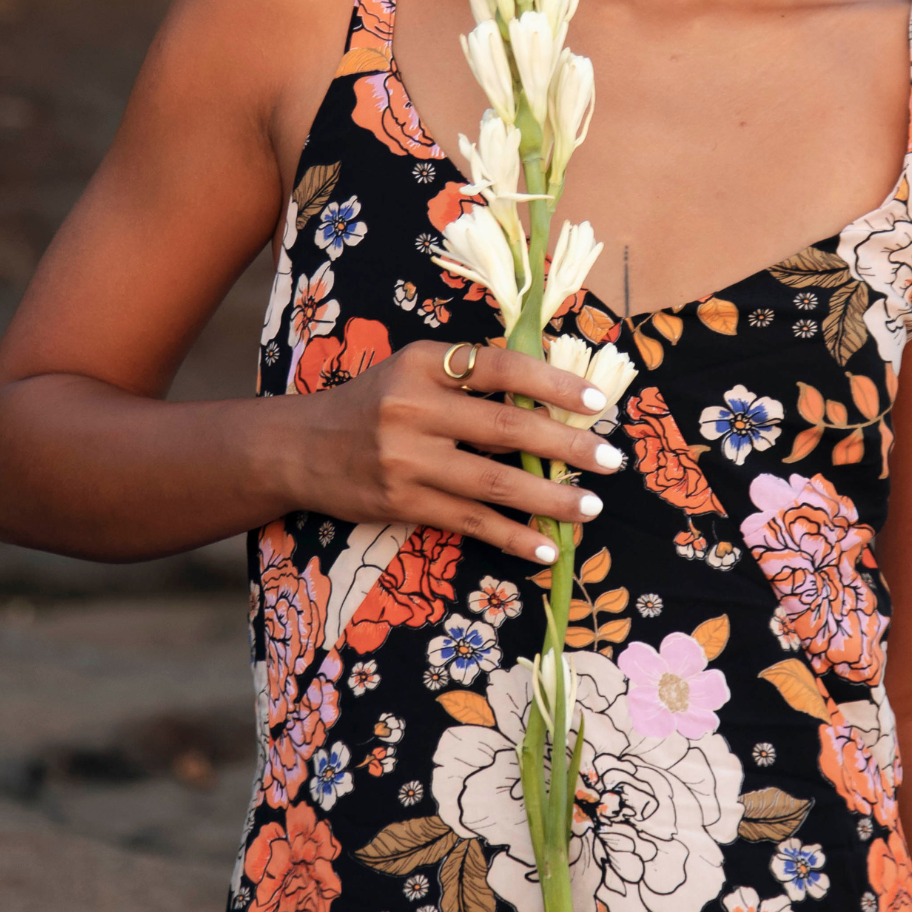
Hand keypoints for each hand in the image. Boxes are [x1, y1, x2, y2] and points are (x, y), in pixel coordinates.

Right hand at [273, 338, 625, 566]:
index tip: (596, 399)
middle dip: (566, 446)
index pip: (501, 366)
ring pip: (493, 482)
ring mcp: (407, 459)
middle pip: (506, 428)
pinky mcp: (402, 502)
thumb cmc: (373, 404)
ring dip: (550, 498)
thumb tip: (551, 396)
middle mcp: (414, 408)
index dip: (553, 382)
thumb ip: (469, 376)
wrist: (300, 447)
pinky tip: (546, 547)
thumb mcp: (413, 371)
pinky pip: (470, 522)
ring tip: (590, 507)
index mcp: (424, 363)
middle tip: (611, 459)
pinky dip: (512, 537)